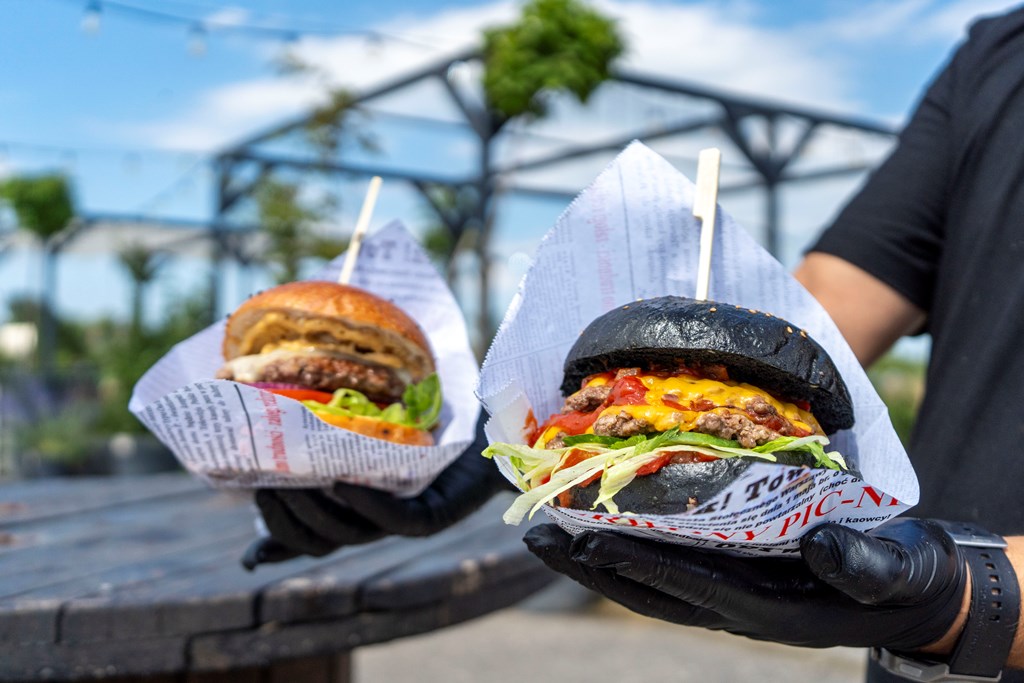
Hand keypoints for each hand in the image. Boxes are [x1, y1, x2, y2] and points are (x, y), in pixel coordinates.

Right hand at [242, 416, 511, 569]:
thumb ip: (320, 429)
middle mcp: (376, 519)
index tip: (251, 516)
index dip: (276, 536)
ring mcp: (405, 520)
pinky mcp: (436, 515)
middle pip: (321, 540)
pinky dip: (365, 504)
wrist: (487, 415)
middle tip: (264, 488)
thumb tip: (268, 426)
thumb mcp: (361, 420)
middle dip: (287, 521)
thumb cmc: (417, 413)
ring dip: (318, 514)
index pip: (305, 539)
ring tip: (294, 484)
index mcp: (354, 507)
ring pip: (351, 535)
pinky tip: (342, 483)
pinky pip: (396, 520)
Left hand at [524, 518, 967, 650]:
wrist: (907, 592)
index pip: (689, 586)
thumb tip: (818, 546)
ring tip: (545, 528)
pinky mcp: (728, 572)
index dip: (637, 564)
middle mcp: (733, 604)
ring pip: (646, 578)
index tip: (587, 541)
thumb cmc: (899, 582)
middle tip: (534, 537)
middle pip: (646, 590)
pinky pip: (667, 560)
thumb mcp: (891, 574)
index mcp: (766, 610)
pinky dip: (628, 543)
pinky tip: (597, 518)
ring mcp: (725, 590)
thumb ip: (858, 565)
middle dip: (589, 566)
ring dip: (594, 556)